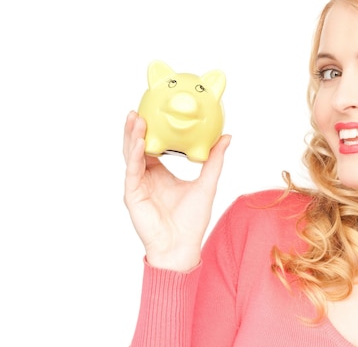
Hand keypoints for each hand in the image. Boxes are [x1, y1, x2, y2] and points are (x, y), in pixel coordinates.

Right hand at [122, 111, 230, 270]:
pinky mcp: (133, 195)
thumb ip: (214, 160)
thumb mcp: (207, 183)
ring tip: (136, 119)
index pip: (152, 146)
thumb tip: (227, 137)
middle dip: (136, 128)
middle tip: (138, 110)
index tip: (153, 110)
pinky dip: (135, 156)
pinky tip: (139, 143)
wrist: (182, 246)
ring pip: (131, 156)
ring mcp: (138, 185)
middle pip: (137, 147)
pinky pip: (132, 171)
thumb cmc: (192, 220)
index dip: (151, 129)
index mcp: (160, 173)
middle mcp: (146, 177)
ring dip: (132, 137)